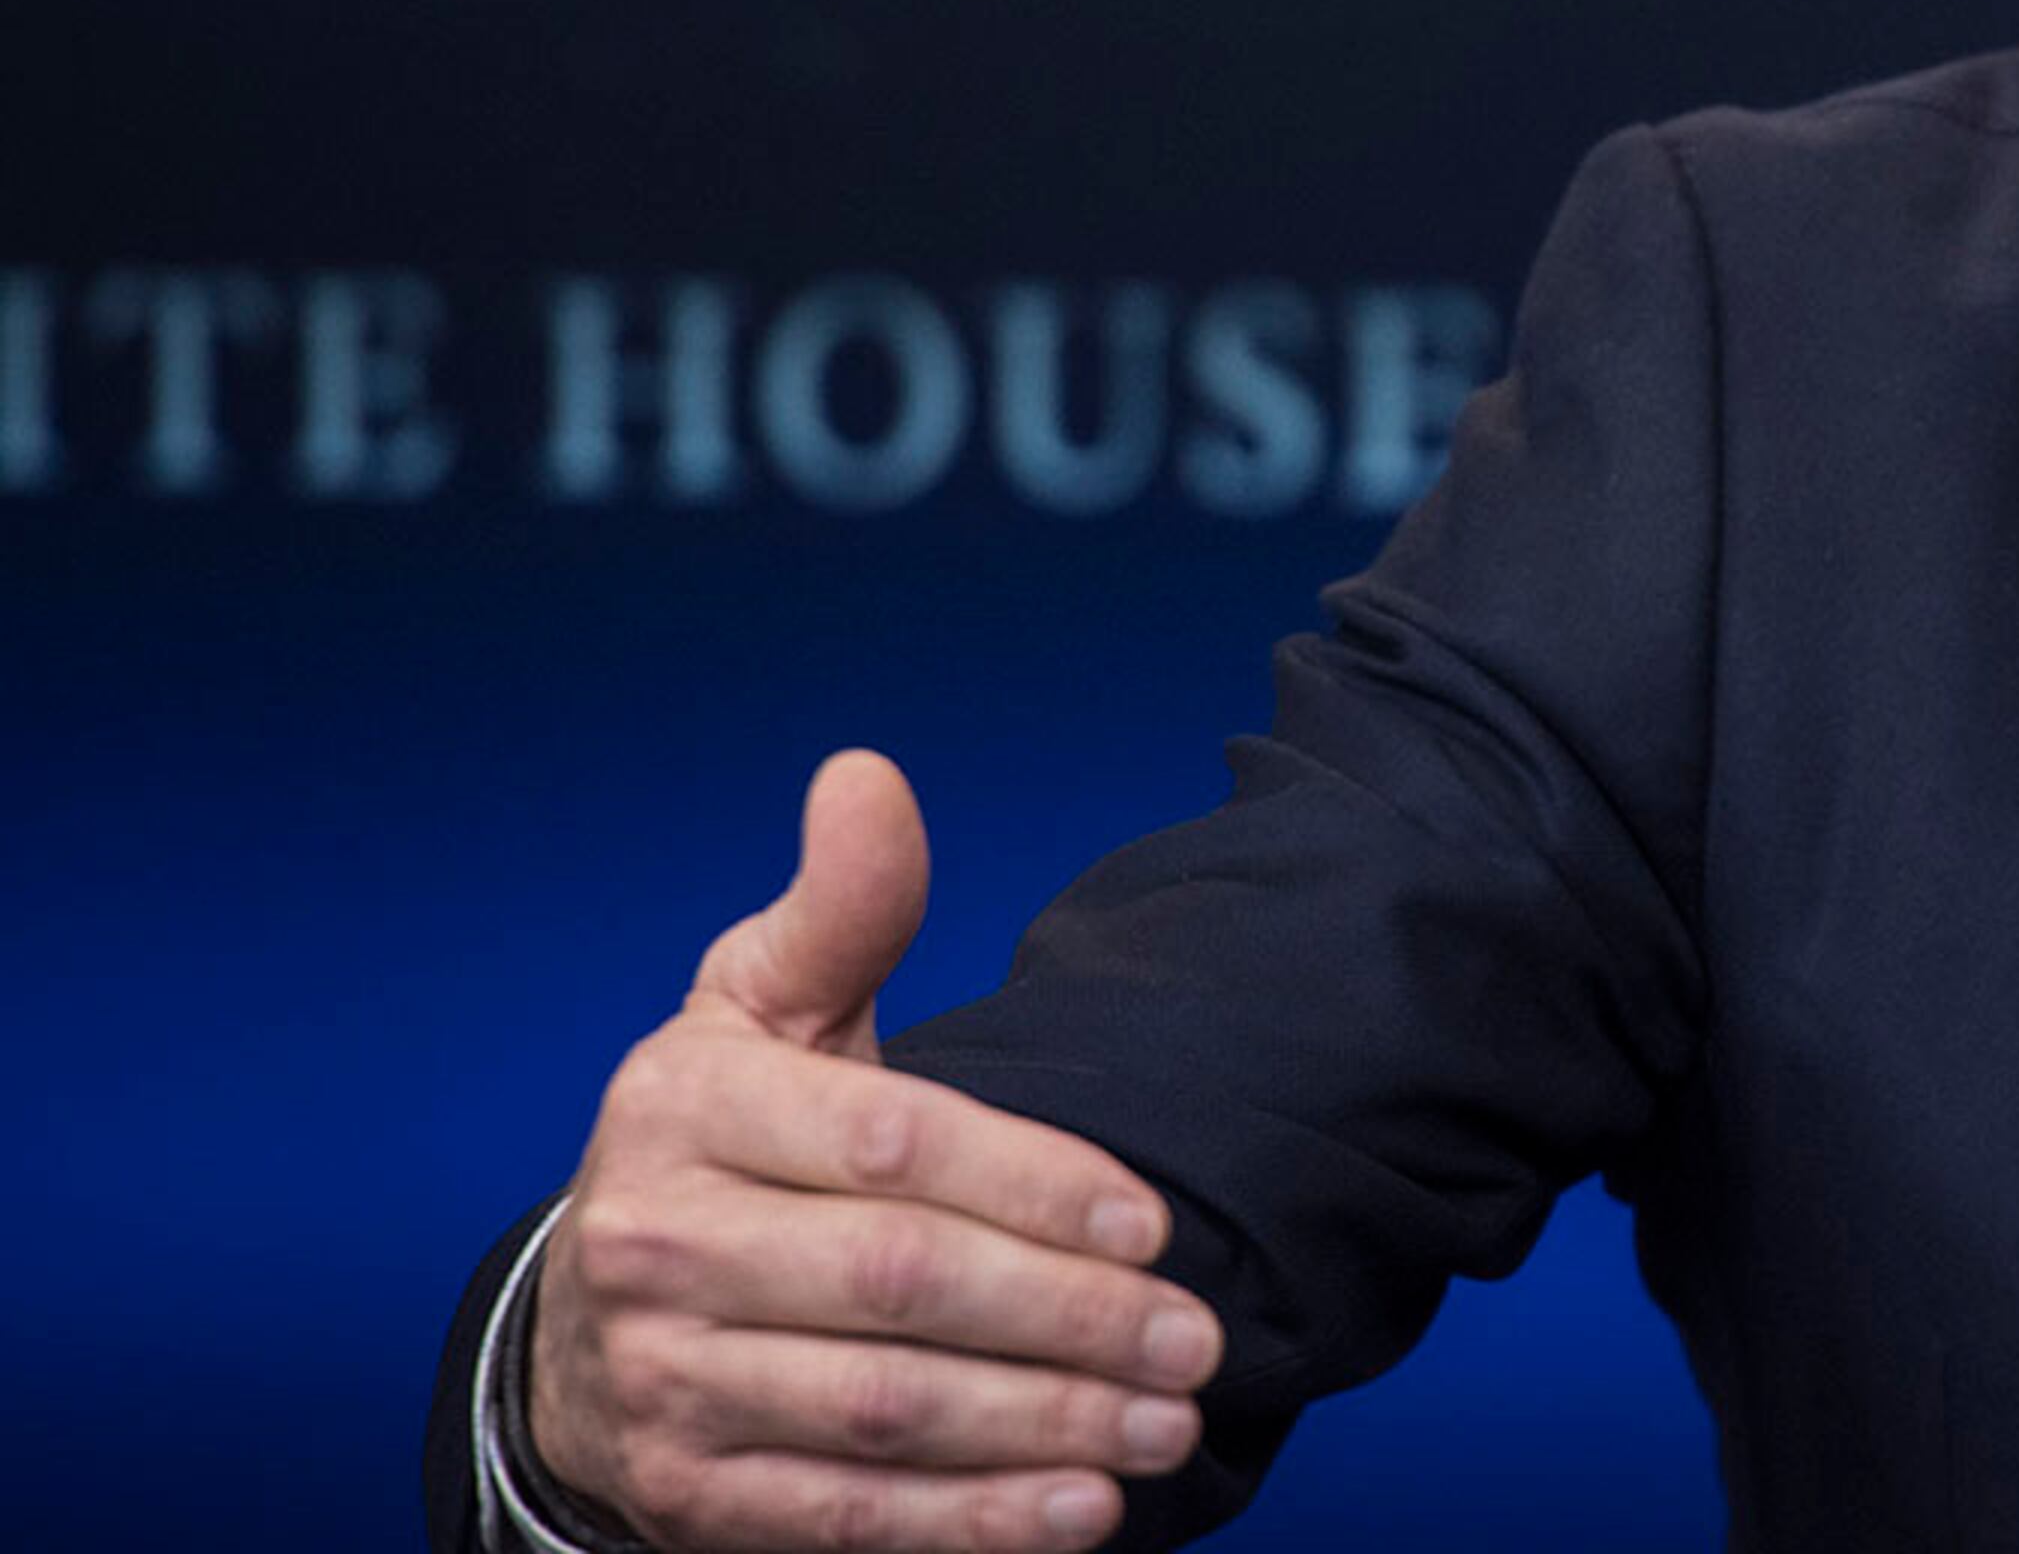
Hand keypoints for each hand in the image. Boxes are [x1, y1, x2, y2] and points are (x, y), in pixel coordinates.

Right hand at [528, 751, 1223, 1551]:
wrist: (583, 1321)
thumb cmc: (726, 1138)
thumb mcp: (759, 1006)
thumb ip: (841, 909)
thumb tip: (871, 778)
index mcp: (684, 1105)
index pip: (886, 1146)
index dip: (1034, 1183)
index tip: (1154, 1220)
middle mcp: (657, 1244)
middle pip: (900, 1286)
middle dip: (1070, 1316)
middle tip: (1196, 1338)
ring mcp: (663, 1380)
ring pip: (883, 1412)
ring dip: (1043, 1426)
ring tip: (1170, 1424)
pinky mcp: (687, 1491)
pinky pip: (844, 1516)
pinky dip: (969, 1522)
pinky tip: (1080, 1511)